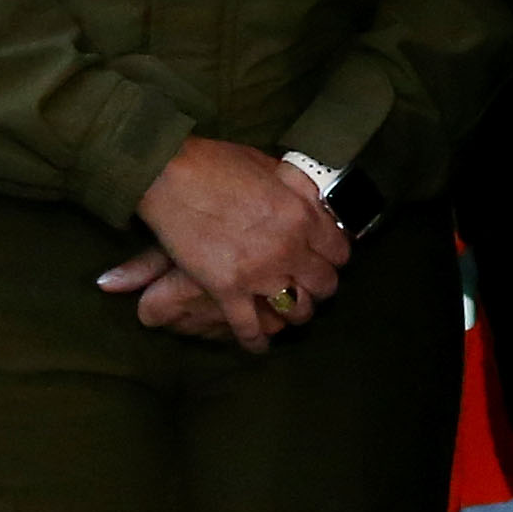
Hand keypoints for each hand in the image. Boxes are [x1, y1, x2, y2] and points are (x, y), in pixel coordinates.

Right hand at [126, 136, 349, 354]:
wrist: (172, 174)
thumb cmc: (219, 164)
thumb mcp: (274, 170)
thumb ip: (297, 192)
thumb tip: (311, 198)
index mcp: (304, 216)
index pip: (340, 251)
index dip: (334, 258)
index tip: (326, 260)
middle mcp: (289, 248)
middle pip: (324, 284)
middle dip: (320, 287)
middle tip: (310, 286)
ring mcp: (259, 272)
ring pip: (296, 308)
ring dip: (296, 312)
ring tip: (291, 312)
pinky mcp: (226, 289)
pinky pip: (249, 326)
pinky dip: (256, 341)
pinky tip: (260, 347)